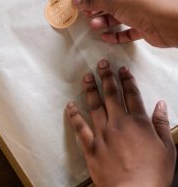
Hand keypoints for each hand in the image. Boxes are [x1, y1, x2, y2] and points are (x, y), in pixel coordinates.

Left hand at [66, 59, 175, 186]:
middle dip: (107, 77)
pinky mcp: (91, 145)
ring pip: (94, 105)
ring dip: (90, 89)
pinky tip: (69, 105)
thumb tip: (161, 104)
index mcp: (138, 122)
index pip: (132, 95)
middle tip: (102, 64)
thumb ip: (161, 124)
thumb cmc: (153, 173)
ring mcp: (102, 133)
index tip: (122, 69)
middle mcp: (118, 123)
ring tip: (86, 76)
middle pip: (112, 94)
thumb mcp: (167, 148)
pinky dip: (74, 115)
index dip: (127, 80)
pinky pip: (79, 127)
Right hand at [72, 0, 177, 46]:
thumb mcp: (114, 0)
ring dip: (105, 21)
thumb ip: (93, 1)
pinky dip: (116, 33)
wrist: (170, 24)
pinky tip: (106, 37)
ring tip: (94, 26)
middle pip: (111, 1)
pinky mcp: (144, 25)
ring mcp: (141, 10)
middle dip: (97, 9)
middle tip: (85, 15)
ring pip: (118, 16)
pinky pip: (127, 29)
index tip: (78, 2)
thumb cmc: (143, 5)